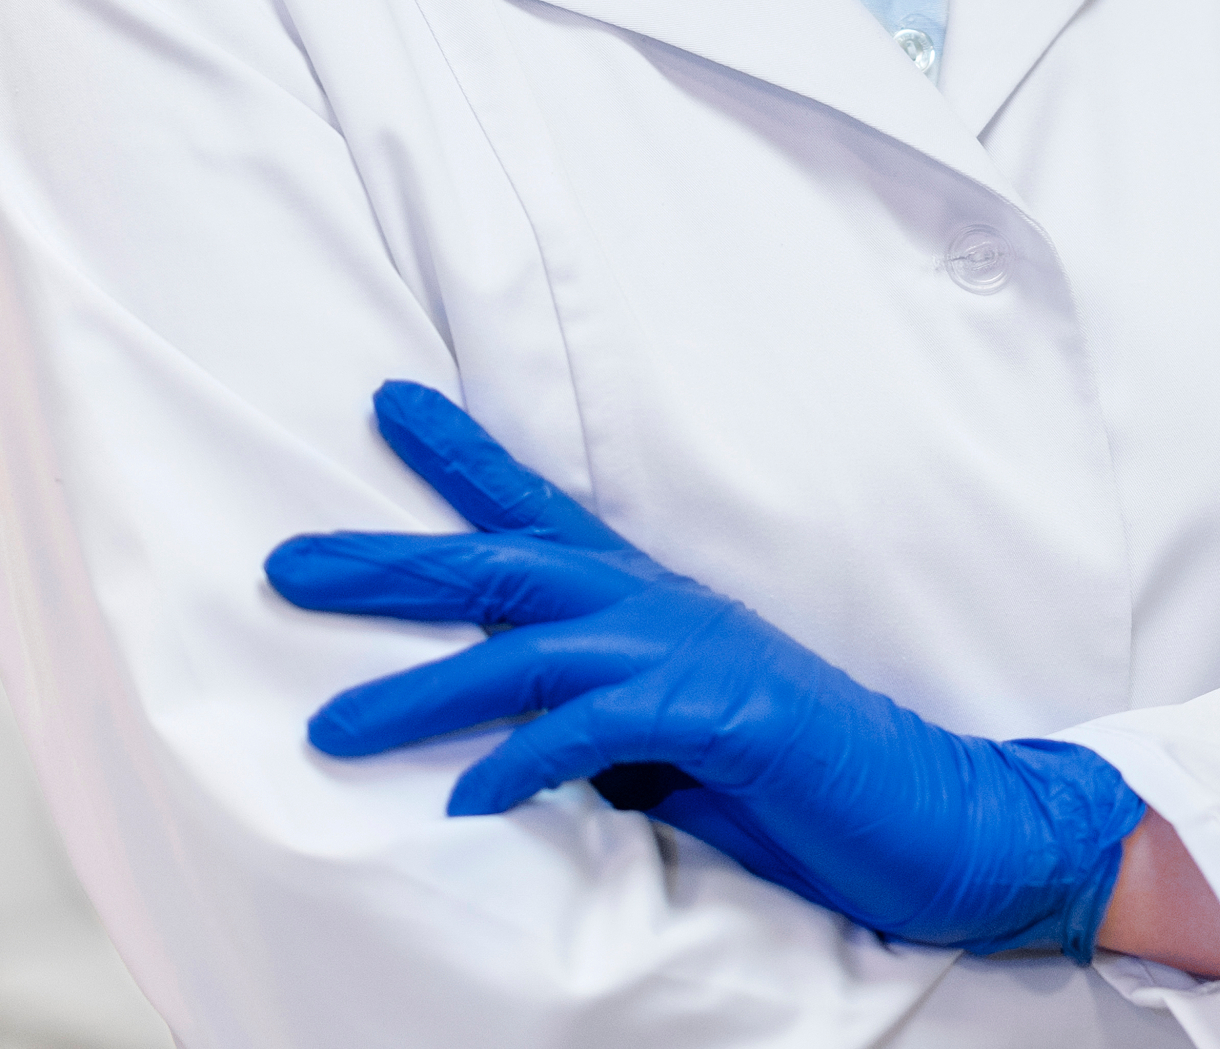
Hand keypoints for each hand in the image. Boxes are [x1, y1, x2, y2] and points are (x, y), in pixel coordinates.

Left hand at [267, 382, 1144, 958]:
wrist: (935, 815)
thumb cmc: (801, 782)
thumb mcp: (676, 741)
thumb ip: (598, 715)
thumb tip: (503, 731)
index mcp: (656, 609)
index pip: (542, 518)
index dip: (465, 460)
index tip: (387, 404)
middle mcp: (668, 612)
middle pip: (508, 566)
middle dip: (391, 564)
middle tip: (284, 562)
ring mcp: (699, 658)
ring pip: (532, 652)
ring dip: (422, 690)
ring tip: (329, 726)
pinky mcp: (729, 719)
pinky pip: (604, 729)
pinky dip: (527, 759)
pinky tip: (466, 800)